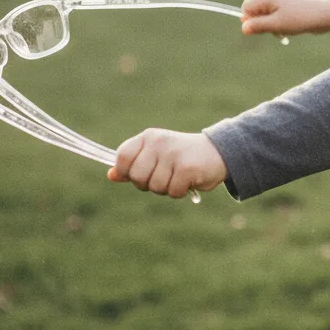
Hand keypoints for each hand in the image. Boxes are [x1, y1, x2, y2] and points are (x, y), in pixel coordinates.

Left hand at [109, 129, 226, 198]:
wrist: (218, 152)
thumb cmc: (182, 157)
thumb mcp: (156, 156)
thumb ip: (134, 165)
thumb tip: (111, 175)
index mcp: (148, 138)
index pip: (122, 158)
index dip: (127, 172)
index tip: (141, 173)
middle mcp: (159, 143)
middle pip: (137, 177)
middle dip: (149, 184)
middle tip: (164, 177)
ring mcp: (172, 154)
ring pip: (155, 187)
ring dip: (167, 188)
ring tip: (179, 176)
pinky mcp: (187, 167)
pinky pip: (173, 192)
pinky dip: (180, 191)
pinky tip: (189, 180)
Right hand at [240, 0, 329, 35]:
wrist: (325, 14)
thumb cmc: (300, 19)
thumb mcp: (276, 25)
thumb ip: (258, 26)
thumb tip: (243, 27)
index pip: (247, 5)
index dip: (249, 19)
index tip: (259, 30)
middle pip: (257, 9)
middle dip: (262, 23)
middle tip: (275, 32)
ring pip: (268, 12)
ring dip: (272, 24)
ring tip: (285, 31)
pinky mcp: (292, 1)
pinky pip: (279, 12)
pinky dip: (281, 21)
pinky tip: (291, 28)